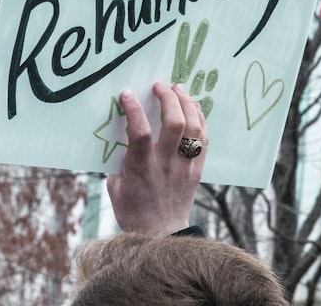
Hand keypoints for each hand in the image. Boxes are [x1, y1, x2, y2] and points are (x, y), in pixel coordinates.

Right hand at [106, 82, 207, 235]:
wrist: (160, 235)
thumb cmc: (133, 210)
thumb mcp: (116, 185)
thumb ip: (119, 159)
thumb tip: (120, 134)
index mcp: (141, 168)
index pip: (140, 132)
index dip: (134, 109)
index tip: (127, 93)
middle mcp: (166, 165)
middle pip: (175, 123)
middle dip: (169, 98)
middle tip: (160, 85)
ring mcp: (184, 167)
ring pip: (193, 128)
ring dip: (187, 103)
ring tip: (179, 89)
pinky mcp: (197, 170)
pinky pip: (204, 139)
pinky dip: (200, 120)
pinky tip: (193, 108)